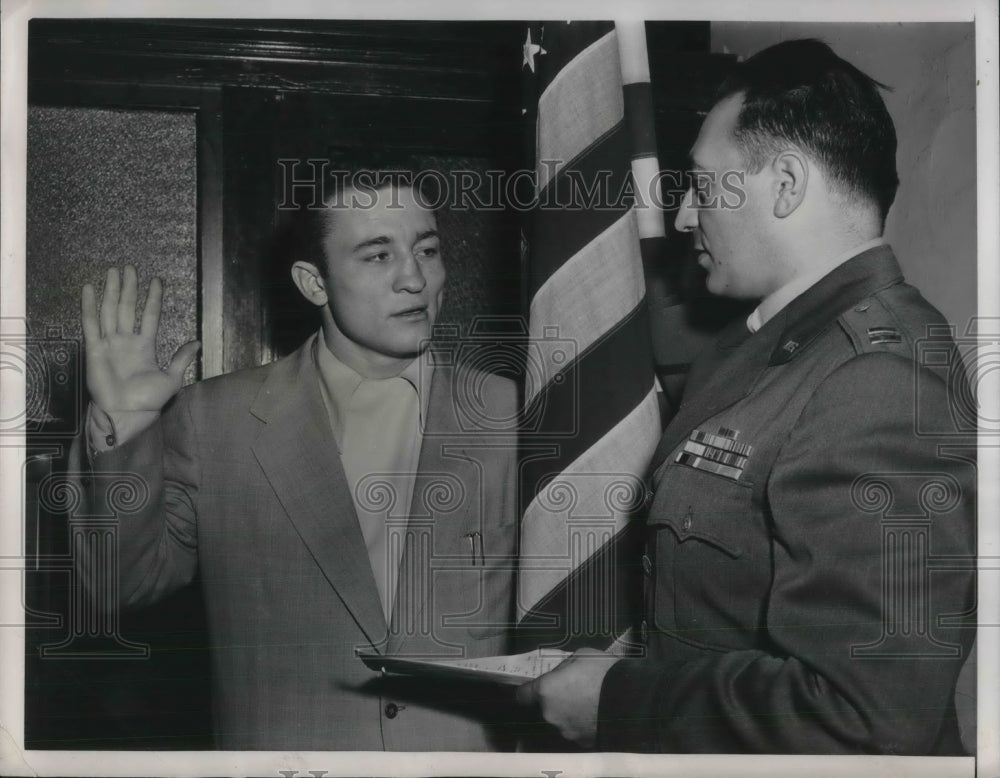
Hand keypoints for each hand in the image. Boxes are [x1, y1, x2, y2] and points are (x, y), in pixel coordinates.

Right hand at [82, 266, 199, 441]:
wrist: (126, 413)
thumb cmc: (148, 400)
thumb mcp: (172, 379)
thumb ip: (181, 359)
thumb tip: (197, 343)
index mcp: (145, 346)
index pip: (150, 316)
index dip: (153, 298)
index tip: (156, 281)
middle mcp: (126, 340)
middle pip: (127, 307)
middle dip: (129, 288)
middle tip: (129, 267)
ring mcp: (109, 343)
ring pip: (110, 310)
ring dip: (111, 291)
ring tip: (113, 271)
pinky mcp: (94, 349)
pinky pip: (91, 324)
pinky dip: (89, 306)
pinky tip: (90, 289)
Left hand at [515, 647, 620, 747]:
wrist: (630, 699)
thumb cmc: (603, 672)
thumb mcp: (581, 656)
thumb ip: (564, 667)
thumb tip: (562, 673)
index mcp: (545, 691)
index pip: (522, 696)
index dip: (527, 692)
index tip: (532, 690)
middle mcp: (550, 715)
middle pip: (545, 708)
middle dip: (556, 701)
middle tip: (575, 692)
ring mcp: (566, 731)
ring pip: (562, 721)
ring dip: (570, 714)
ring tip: (590, 704)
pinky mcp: (582, 743)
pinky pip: (578, 731)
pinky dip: (583, 725)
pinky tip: (597, 716)